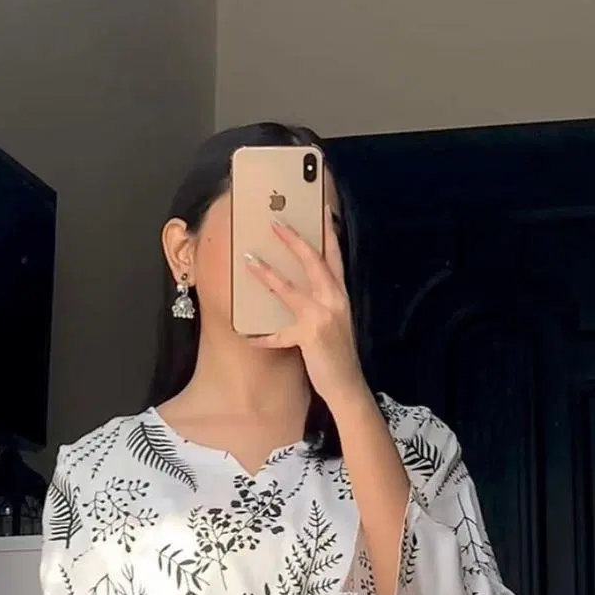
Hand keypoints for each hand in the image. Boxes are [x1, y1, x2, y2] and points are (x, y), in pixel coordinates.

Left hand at [244, 209, 368, 408]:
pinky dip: (262, 337)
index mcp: (341, 295)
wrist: (348, 386)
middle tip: (275, 222)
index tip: (319, 208)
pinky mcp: (310, 338)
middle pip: (314, 262)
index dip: (327, 232)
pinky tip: (246, 335)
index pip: (335, 256)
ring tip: (249, 259)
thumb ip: (323, 301)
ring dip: (267, 274)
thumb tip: (301, 286)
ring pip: (290, 290)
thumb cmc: (338, 354)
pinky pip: (278, 335)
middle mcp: (335, 301)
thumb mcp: (336, 321)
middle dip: (294, 240)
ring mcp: (323, 318)